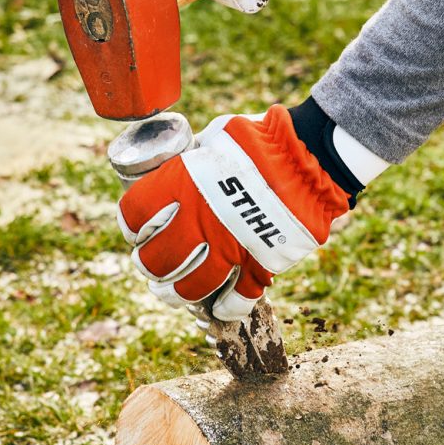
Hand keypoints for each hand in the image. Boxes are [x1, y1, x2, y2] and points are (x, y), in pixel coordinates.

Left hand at [117, 106, 349, 320]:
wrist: (311, 155)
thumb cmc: (261, 139)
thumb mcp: (216, 137)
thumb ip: (195, 157)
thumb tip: (184, 162)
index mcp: (182, 184)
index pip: (135, 216)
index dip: (132, 227)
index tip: (136, 231)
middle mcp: (199, 220)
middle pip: (155, 260)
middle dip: (148, 266)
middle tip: (150, 265)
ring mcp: (230, 246)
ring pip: (190, 288)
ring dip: (176, 294)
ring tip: (171, 293)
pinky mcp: (261, 263)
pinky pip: (239, 299)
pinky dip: (229, 307)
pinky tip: (223, 306)